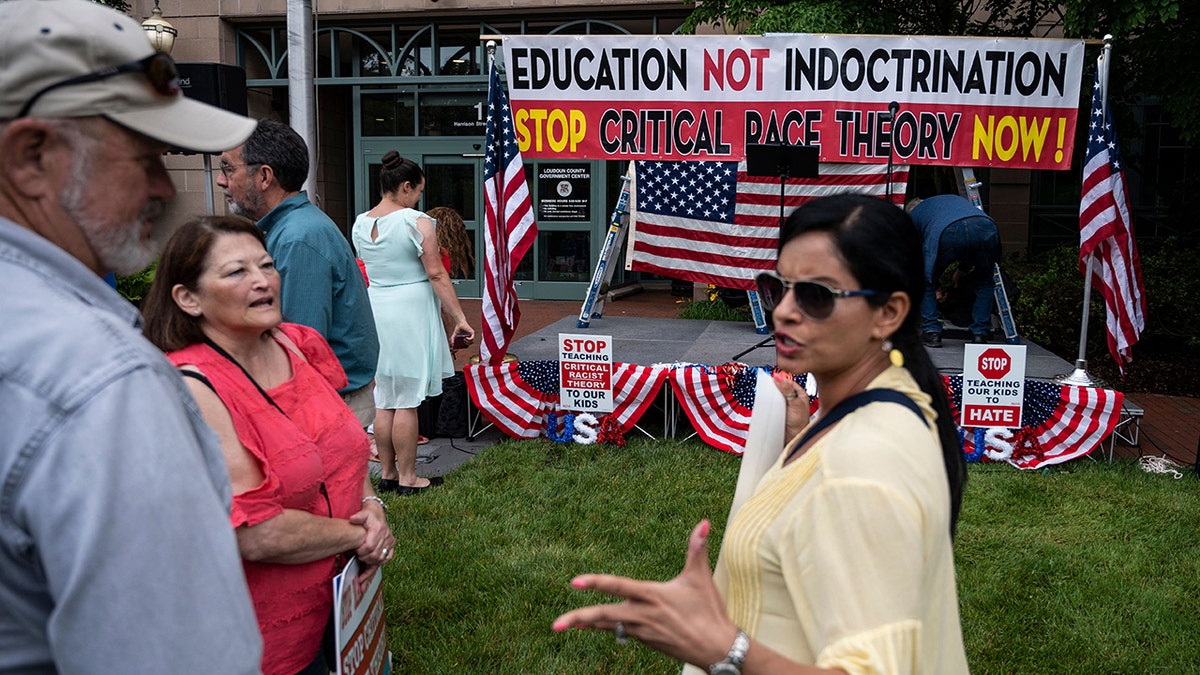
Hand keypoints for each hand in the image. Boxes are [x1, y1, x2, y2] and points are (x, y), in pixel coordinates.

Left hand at [349, 500, 394, 567]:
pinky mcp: (391, 546)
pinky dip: (378, 564)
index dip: (361, 551)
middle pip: (375, 555)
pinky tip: (370, 567)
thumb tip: (353, 519)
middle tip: (358, 557)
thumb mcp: (363, 513)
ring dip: (371, 563)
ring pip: (381, 559)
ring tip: (362, 562)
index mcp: (378, 529)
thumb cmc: (370, 514)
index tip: (356, 551)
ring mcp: (389, 542)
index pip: (370, 546)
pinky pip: (387, 559)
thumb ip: (358, 516)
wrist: (377, 513)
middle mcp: (386, 536)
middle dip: (364, 558)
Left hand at [551, 521, 737, 668]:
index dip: (596, 583)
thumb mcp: (700, 578)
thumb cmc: (709, 611)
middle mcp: (642, 615)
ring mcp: (642, 631)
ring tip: (564, 624)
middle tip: (555, 624)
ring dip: (586, 624)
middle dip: (578, 618)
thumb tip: (703, 522)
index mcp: (652, 596)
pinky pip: (619, 633)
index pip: (618, 586)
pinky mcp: (646, 641)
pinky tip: (593, 625)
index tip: (575, 582)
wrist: (717, 649)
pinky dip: (605, 627)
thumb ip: (697, 548)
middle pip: (603, 616)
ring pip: (608, 626)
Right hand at [772, 371, 811, 441]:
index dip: (780, 379)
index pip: (788, 381)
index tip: (772, 378)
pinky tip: (765, 403)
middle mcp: (792, 398)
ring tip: (765, 394)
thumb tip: (779, 377)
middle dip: (773, 387)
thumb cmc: (800, 423)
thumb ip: (788, 390)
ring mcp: (784, 405)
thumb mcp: (795, 403)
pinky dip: (767, 403)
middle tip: (767, 386)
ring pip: (774, 395)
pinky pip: (771, 404)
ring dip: (770, 395)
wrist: (793, 438)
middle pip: (780, 388)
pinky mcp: (777, 411)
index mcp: (799, 394)